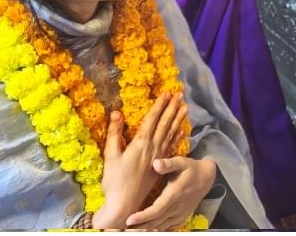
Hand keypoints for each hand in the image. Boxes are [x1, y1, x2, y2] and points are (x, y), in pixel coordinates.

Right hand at [92, 93, 187, 230]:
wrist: (125, 203)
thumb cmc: (115, 180)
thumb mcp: (111, 156)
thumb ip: (114, 133)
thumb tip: (116, 113)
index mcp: (141, 143)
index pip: (152, 119)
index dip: (159, 105)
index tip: (166, 93)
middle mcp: (153, 148)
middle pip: (165, 123)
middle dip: (172, 108)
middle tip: (180, 94)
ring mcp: (159, 156)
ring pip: (171, 133)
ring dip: (178, 119)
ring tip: (185, 107)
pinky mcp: (161, 165)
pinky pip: (172, 146)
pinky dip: (177, 135)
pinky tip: (181, 130)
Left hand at [124, 157, 216, 230]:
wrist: (207, 178)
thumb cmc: (191, 168)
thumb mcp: (182, 162)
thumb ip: (169, 163)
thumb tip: (156, 164)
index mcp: (174, 194)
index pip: (157, 209)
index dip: (143, 216)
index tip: (129, 219)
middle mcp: (176, 207)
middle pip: (156, 222)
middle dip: (139, 227)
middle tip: (122, 229)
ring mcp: (179, 214)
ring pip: (160, 227)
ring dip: (146, 229)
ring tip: (130, 230)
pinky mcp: (181, 218)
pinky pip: (167, 228)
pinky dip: (156, 230)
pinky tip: (145, 230)